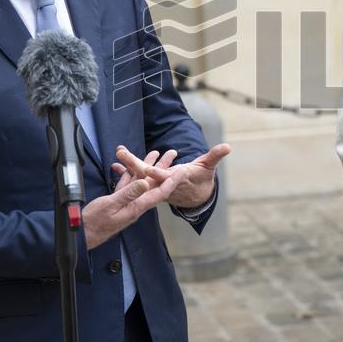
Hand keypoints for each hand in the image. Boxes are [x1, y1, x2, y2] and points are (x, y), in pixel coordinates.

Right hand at [82, 158, 186, 249]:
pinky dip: (130, 173)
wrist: (82, 233)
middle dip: (163, 168)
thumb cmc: (95, 222)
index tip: (183, 170)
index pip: (160, 192)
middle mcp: (135, 204)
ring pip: (141, 181)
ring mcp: (127, 202)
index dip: (172, 180)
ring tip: (154, 152)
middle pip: (154, 183)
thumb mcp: (111, 205)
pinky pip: (127, 184)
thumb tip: (145, 183)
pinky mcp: (117, 201)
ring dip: (147, 167)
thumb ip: (128, 194)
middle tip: (172, 153)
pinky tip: (131, 165)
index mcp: (137, 206)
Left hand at [115, 143, 231, 209]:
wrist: (195, 195)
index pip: (165, 177)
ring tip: (117, 154)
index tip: (148, 168)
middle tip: (122, 153)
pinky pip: (137, 177)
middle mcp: (163, 183)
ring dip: (128, 165)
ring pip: (139, 176)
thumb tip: (228, 146)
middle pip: (146, 176)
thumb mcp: (209, 166)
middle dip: (134, 164)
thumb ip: (216, 156)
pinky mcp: (151, 183)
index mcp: (176, 179)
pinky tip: (115, 164)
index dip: (157, 173)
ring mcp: (156, 184)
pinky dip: (127, 171)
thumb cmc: (202, 178)